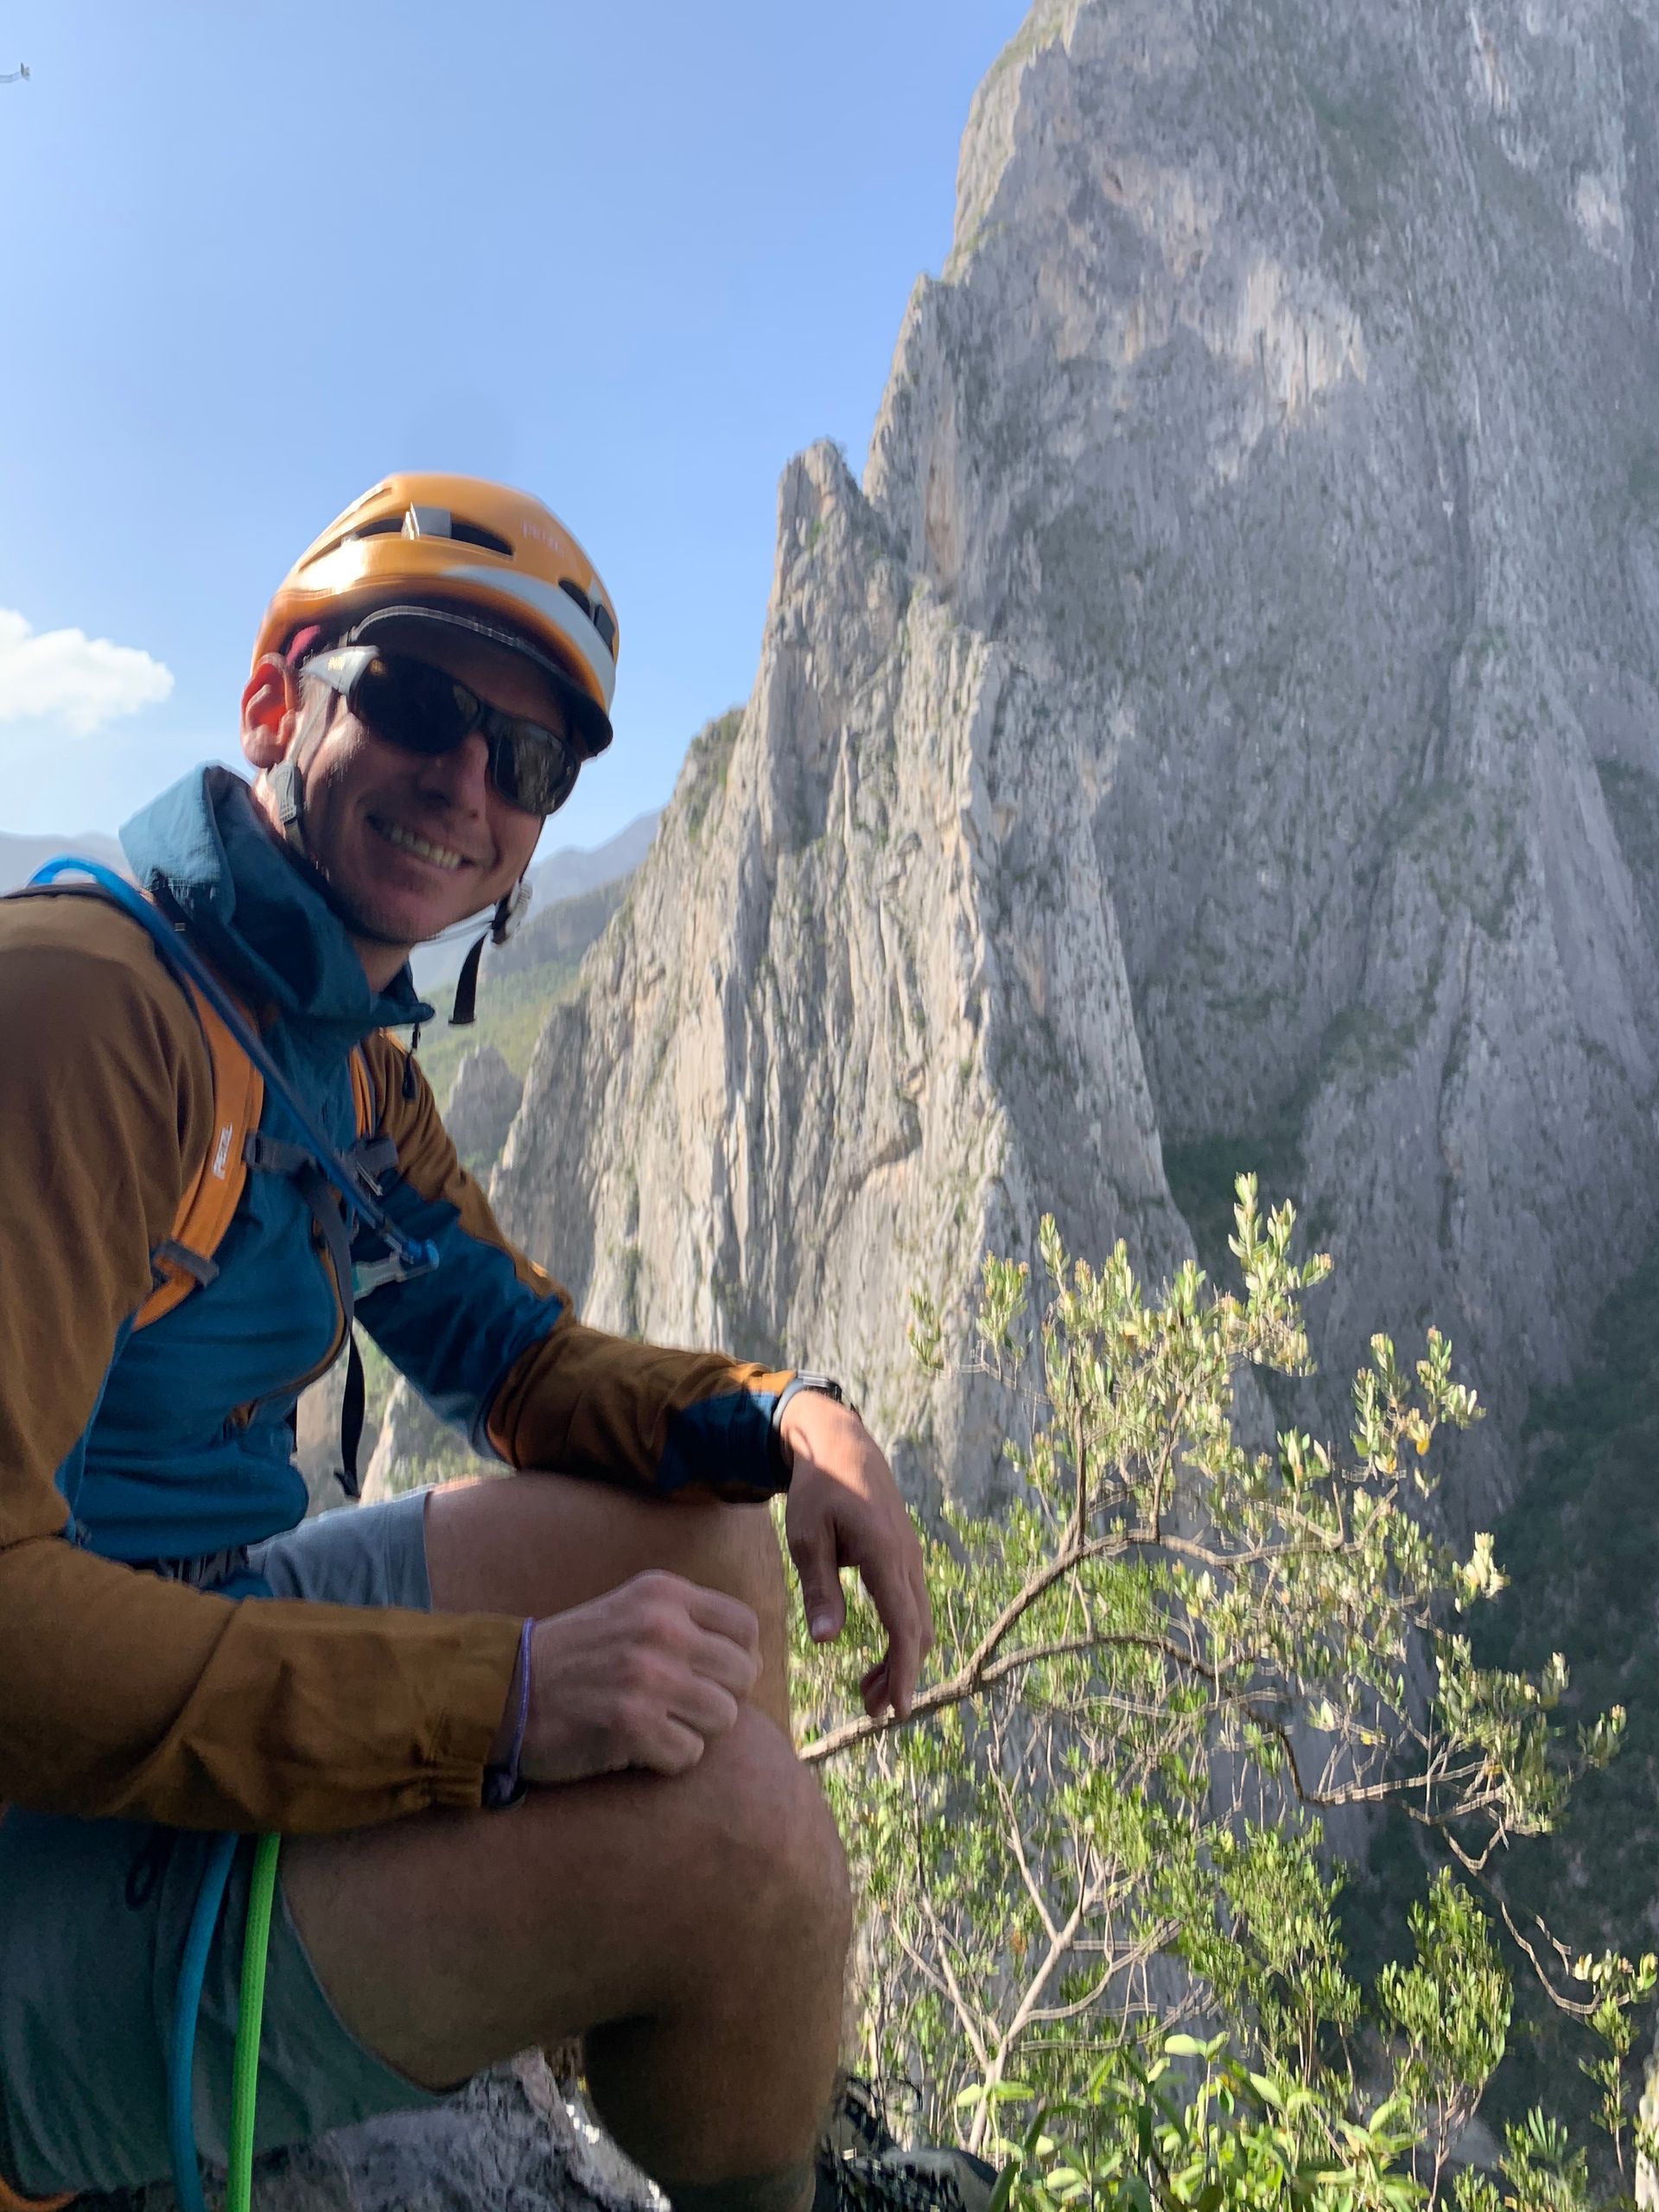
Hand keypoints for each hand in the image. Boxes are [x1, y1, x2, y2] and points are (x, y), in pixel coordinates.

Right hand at [512, 1570, 760, 1783]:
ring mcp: (647, 1675)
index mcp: (663, 1593)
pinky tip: (633, 1745)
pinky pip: (689, 1754)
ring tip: (654, 1723)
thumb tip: (753, 1659)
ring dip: (693, 1730)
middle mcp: (660, 1627)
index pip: (745, 1627)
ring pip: (724, 1717)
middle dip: (716, 1698)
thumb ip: (688, 1621)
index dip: (735, 1659)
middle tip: (675, 1706)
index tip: (706, 1676)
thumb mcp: (632, 1612)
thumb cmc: (577, 1658)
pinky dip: (666, 1758)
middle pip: (742, 1676)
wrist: (504, 1691)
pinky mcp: (631, 1723)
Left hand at [781, 1396, 934, 1719]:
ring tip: (868, 1692)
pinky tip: (877, 1654)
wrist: (841, 1442)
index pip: (902, 1626)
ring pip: (917, 1620)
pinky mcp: (904, 1554)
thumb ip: (819, 1589)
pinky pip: (911, 1603)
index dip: (902, 1672)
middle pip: (916, 1631)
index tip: (897, 1711)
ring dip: (899, 1659)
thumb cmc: (817, 1489)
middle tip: (871, 1712)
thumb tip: (827, 1643)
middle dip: (899, 1675)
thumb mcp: (806, 1537)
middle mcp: (907, 1557)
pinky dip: (900, 1636)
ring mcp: (910, 1555)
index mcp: (883, 1553)